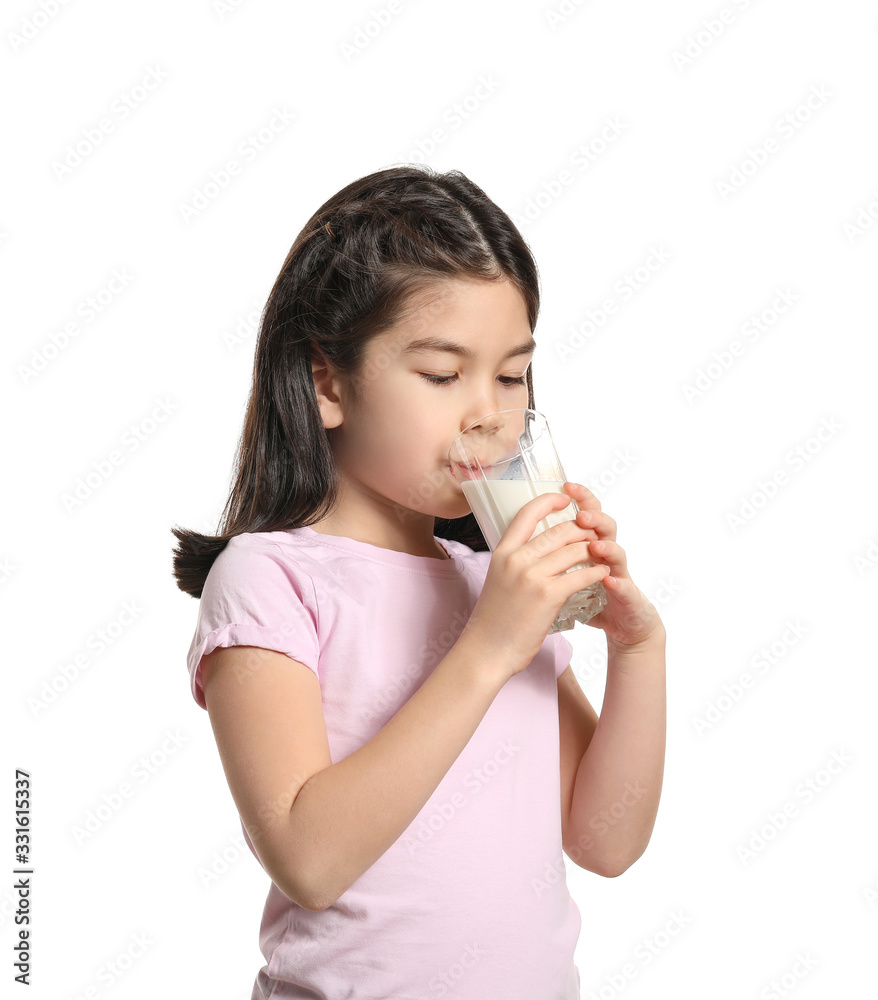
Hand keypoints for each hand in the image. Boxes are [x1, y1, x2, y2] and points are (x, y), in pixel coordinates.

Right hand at [463, 490, 611, 678]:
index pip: (527, 513)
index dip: (549, 501)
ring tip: (602, 552)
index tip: (565, 498)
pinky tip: (602, 573)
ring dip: (593, 550)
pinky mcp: (548, 596)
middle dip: (581, 529)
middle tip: (593, 533)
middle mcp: (516, 559)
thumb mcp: (498, 578)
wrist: (487, 650)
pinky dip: (596, 572)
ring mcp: (532, 577)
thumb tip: (535, 547)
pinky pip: (581, 575)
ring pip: (574, 550)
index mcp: (502, 552)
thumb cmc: (494, 619)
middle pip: (558, 530)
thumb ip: (515, 560)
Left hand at [562, 482, 664, 650]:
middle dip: (593, 517)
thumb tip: (527, 540)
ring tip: (594, 544)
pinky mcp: (629, 598)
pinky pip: (625, 588)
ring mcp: (621, 575)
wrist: (624, 626)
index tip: (567, 486)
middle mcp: (608, 555)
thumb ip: (558, 556)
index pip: (588, 515)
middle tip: (581, 514)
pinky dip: (617, 583)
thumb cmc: (595, 599)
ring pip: (618, 553)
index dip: (581, 499)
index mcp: (592, 546)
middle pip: (605, 527)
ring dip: (606, 546)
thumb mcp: (572, 574)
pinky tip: (608, 580)